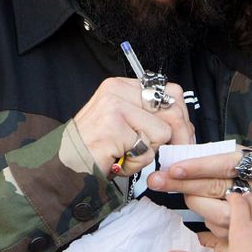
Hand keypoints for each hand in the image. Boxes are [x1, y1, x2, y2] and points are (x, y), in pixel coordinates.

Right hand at [70, 78, 194, 179]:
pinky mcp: (114, 126)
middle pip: (172, 111)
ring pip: (161, 132)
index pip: (171, 92)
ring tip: (126, 154)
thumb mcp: (124, 123)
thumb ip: (149, 116)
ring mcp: (114, 106)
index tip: (182, 134)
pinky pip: (147, 149)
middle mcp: (117, 90)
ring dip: (148, 152)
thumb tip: (185, 125)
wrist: (66, 165)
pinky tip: (119, 160)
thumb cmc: (97, 148)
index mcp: (122, 86)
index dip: (181, 116)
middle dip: (178, 137)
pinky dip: (137, 162)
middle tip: (171, 153)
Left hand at [148, 144, 251, 232]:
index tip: (174, 168)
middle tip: (158, 181)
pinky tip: (191, 228)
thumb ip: (223, 156)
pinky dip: (204, 226)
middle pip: (219, 188)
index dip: (199, 166)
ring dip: (194, 204)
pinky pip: (223, 234)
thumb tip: (182, 160)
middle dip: (184, 184)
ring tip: (183, 194)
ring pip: (219, 215)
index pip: (228, 164)